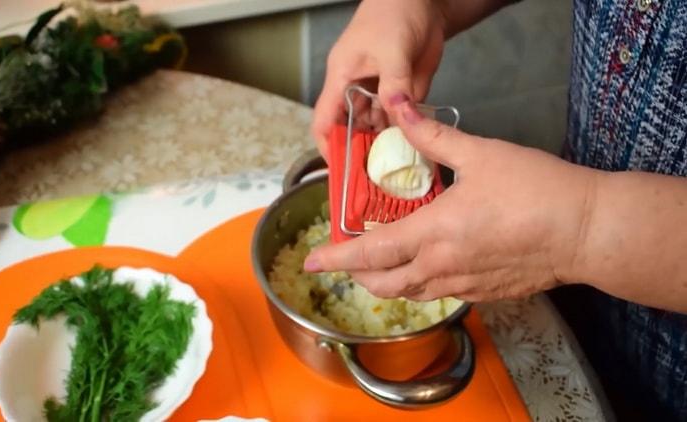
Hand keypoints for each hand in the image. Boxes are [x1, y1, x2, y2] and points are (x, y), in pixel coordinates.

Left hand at [304, 97, 598, 301]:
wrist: (587, 230)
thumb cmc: (536, 190)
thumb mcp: (480, 154)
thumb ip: (433, 137)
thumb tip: (401, 111)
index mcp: (433, 234)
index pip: (369, 253)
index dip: (337, 259)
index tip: (313, 261)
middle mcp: (441, 267)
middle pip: (383, 284)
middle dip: (358, 276)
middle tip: (348, 259)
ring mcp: (463, 286)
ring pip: (411, 294)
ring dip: (388, 283)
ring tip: (381, 265)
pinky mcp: (485, 294)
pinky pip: (440, 294)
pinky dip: (421, 284)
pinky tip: (430, 265)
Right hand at [312, 0, 447, 158]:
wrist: (423, 0)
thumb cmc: (393, 14)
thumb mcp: (392, 50)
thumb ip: (395, 84)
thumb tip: (398, 113)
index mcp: (341, 78)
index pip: (325, 120)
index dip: (328, 146)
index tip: (339, 169)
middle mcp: (357, 90)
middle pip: (350, 129)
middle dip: (359, 152)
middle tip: (372, 178)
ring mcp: (380, 92)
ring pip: (376, 127)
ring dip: (383, 146)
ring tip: (393, 168)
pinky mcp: (402, 92)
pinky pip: (399, 119)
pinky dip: (403, 134)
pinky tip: (411, 149)